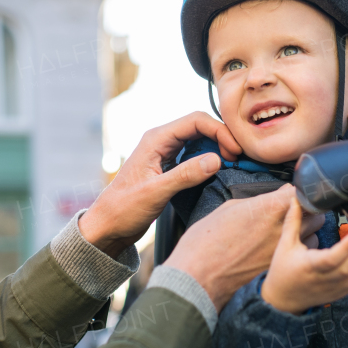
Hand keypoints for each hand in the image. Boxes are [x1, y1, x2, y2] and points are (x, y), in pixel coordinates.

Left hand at [80, 112, 242, 257]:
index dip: (219, 131)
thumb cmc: (123, 209)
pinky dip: (209, 158)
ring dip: (217, 147)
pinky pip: (194, 154)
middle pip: (200, 127)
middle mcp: (161, 141)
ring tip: (233, 163)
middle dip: (222, 137)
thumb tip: (216, 160)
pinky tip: (219, 170)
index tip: (235, 150)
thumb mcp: (155, 193)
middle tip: (238, 157)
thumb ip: (185, 175)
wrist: (108, 226)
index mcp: (155, 139)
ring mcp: (165, 153)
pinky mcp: (169, 166)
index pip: (195, 121)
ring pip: (199, 139)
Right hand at [166, 185, 321, 311]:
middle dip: (308, 208)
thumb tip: (272, 197)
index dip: (296, 190)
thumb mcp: (229, 208)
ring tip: (293, 230)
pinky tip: (288, 249)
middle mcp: (283, 228)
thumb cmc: (205, 242)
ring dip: (308, 229)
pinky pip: (305, 254)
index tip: (289, 192)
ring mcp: (285, 251)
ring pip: (315, 234)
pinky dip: (302, 250)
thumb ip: (257, 201)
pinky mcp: (283, 268)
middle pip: (316, 211)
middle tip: (296, 209)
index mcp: (270, 207)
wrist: (197, 277)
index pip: (300, 190)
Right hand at [261, 198, 347, 314]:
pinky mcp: (342, 291)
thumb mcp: (285, 245)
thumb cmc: (283, 272)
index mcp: (310, 266)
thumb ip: (293, 221)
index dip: (347, 247)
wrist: (283, 299)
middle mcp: (325, 279)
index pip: (332, 258)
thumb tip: (296, 200)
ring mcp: (336, 287)